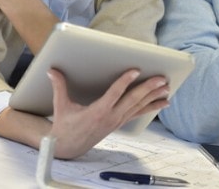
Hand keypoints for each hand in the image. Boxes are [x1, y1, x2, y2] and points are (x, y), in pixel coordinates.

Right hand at [47, 68, 170, 158]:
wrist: (68, 148)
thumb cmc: (64, 126)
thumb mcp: (60, 106)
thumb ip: (59, 86)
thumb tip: (51, 70)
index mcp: (97, 111)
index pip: (114, 93)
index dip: (125, 81)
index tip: (136, 70)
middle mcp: (110, 117)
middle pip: (132, 100)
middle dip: (148, 89)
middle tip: (161, 78)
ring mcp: (117, 121)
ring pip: (139, 107)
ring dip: (154, 97)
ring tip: (167, 88)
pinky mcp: (120, 123)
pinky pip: (139, 114)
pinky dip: (152, 107)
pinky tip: (164, 102)